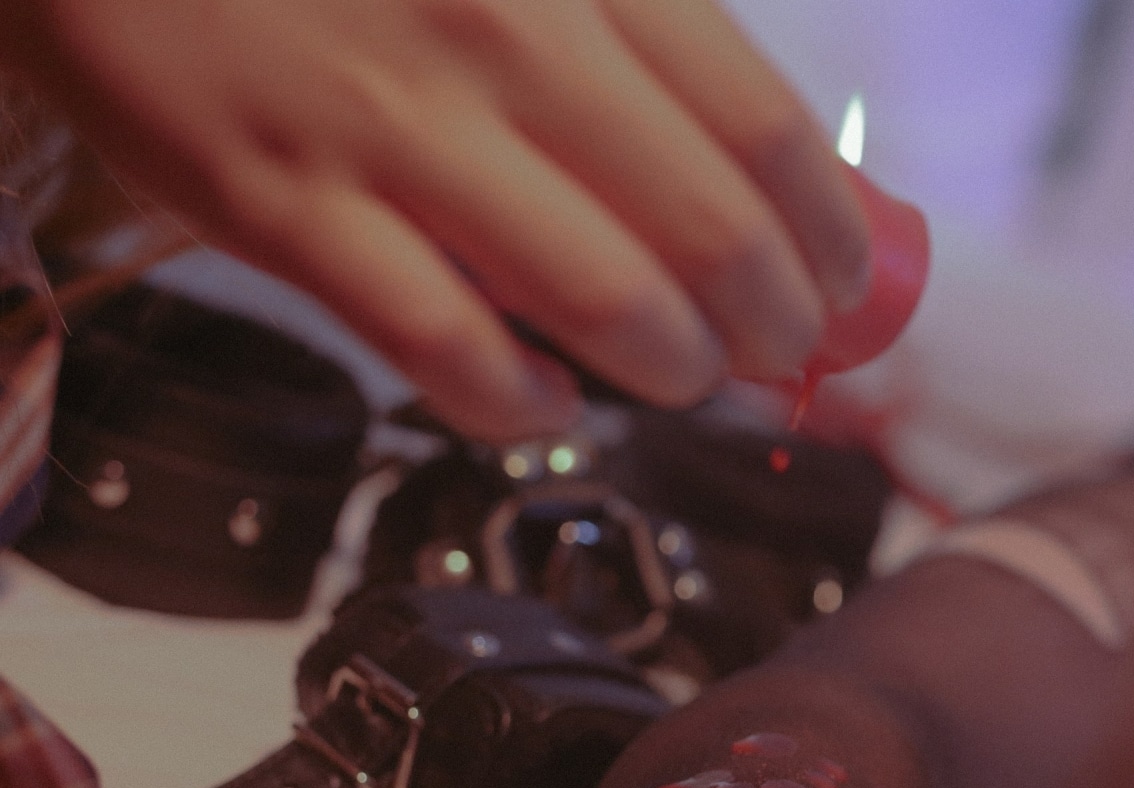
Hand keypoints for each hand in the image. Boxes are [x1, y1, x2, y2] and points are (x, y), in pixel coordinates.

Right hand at [4, 0, 870, 438]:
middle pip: (708, 231)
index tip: (845, 285)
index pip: (761, 126)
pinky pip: (445, 350)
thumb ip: (625, 36)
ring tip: (677, 375)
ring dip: (669, 368)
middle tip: (778, 355)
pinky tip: (542, 397)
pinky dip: (518, 399)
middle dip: (772, 324)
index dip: (828, 234)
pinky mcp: (280, 207)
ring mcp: (387, 127)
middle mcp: (498, 35)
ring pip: (603, 300)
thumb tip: (757, 169)